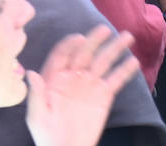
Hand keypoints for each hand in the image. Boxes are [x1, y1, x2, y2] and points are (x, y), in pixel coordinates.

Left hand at [25, 26, 139, 145]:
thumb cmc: (46, 135)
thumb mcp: (37, 116)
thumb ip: (36, 94)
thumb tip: (31, 73)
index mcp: (54, 79)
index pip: (61, 56)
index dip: (69, 45)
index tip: (79, 38)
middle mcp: (73, 77)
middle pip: (85, 53)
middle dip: (94, 40)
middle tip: (104, 30)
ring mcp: (90, 84)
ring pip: (103, 61)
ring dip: (115, 48)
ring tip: (127, 37)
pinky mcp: (105, 94)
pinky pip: (116, 79)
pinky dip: (125, 70)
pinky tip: (134, 62)